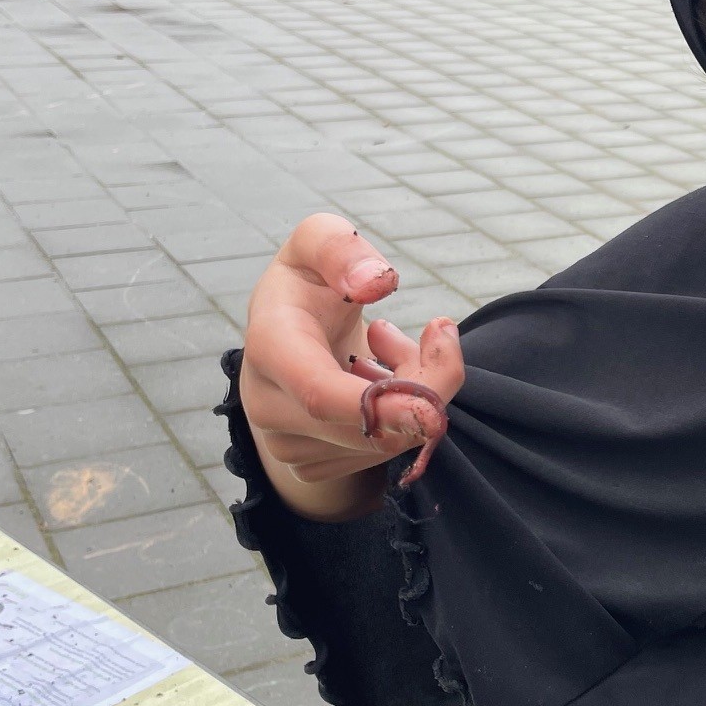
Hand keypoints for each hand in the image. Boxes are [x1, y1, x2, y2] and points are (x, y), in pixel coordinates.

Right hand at [239, 213, 464, 517]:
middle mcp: (267, 403)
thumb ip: (340, 248)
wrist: (288, 333)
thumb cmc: (310, 281)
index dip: (381, 406)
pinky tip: (381, 378)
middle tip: (438, 334)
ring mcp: (286, 443)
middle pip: (369, 426)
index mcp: (270, 344)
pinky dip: (402, 417)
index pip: (320, 392)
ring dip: (416, 394)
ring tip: (392, 346)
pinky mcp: (310, 466)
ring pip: (386, 442)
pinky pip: (381, 455)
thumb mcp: (318, 240)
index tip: (433, 407)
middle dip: (428, 385)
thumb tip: (374, 283)